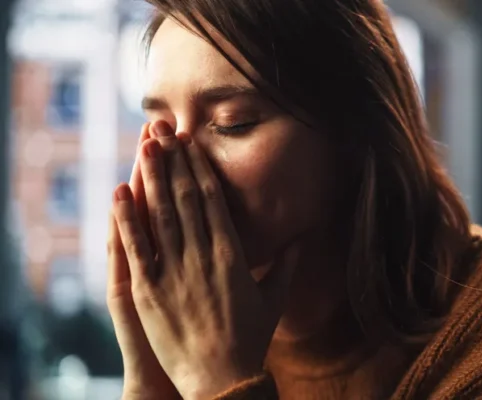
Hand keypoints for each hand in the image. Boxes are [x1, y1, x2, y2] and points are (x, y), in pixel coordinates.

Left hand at [112, 122, 297, 398]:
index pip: (212, 200)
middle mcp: (202, 256)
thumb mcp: (274, 299)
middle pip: (184, 198)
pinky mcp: (150, 291)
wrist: (223, 379)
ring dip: (150, 177)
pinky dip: (126, 217)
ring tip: (143, 145)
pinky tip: (119, 191)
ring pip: (160, 214)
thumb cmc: (250, 339)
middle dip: (172, 160)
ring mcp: (174, 272)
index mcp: (232, 254)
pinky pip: (137, 247)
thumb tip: (304, 237)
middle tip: (161, 128)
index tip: (190, 143)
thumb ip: (288, 264)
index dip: (198, 168)